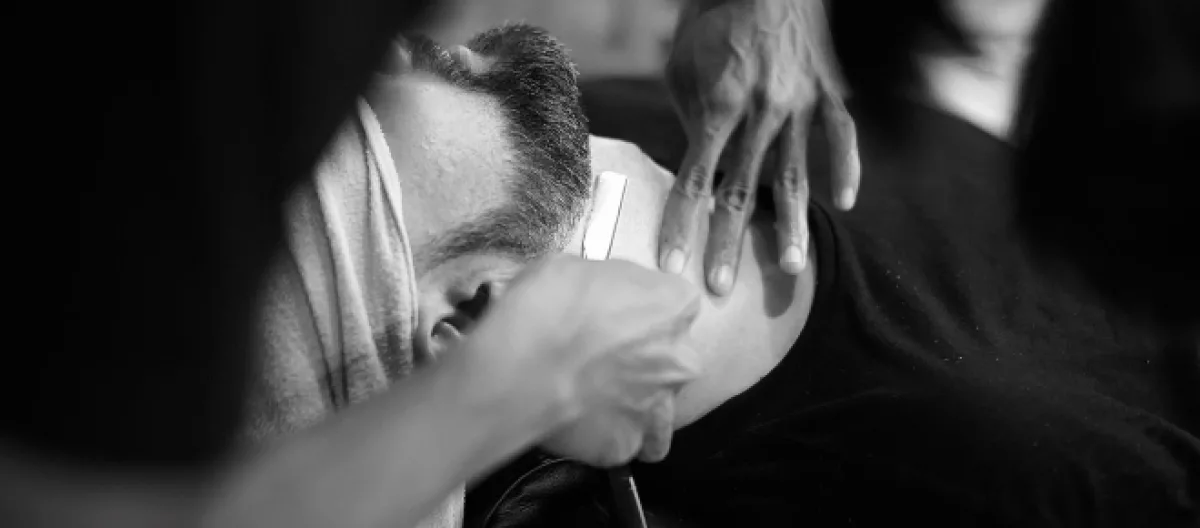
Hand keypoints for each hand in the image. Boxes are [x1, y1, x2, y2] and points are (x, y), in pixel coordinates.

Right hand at [471, 255, 702, 466]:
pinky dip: (606, 435)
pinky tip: (579, 422)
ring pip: (661, 411)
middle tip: (601, 357)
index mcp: (675, 305)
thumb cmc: (545, 303)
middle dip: (645, 359)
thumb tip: (603, 297)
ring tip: (599, 399)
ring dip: (638, 405)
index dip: (644, 309)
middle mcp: (679, 358)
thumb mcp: (578, 266)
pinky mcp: (625, 444)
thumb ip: (609, 286)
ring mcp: (656, 407)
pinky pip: (623, 441)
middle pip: (673, 358)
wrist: (517, 367)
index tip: (617, 313)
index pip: (677, 304)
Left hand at [659, 0, 859, 295]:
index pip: (695, 183)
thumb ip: (689, 122)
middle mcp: (761, 114)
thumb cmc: (711, 28)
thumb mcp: (683, 71)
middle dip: (729, 245)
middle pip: (742, 193)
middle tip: (721, 289)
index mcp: (718, 110)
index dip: (682, 228)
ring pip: (795, 177)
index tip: (674, 267)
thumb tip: (698, 167)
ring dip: (793, 226)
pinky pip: (841, 135)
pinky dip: (847, 167)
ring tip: (793, 268)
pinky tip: (847, 200)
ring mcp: (799, 105)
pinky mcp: (827, 92)